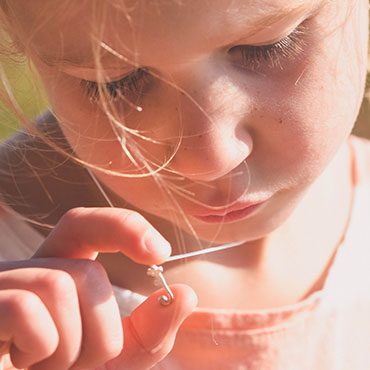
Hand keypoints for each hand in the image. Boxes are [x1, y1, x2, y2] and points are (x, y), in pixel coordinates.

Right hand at [0, 207, 196, 369]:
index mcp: (56, 272)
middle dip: (99, 332)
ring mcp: (0, 285)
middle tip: (76, 365)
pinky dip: (41, 349)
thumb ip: (149, 333)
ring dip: (70, 348)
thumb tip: (186, 294)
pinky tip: (23, 364)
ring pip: (62, 285)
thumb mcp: (112, 361)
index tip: (160, 252)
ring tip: (47, 369)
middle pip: (87, 273)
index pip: (84, 225)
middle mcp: (25, 270)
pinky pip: (27, 309)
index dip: (123, 226)